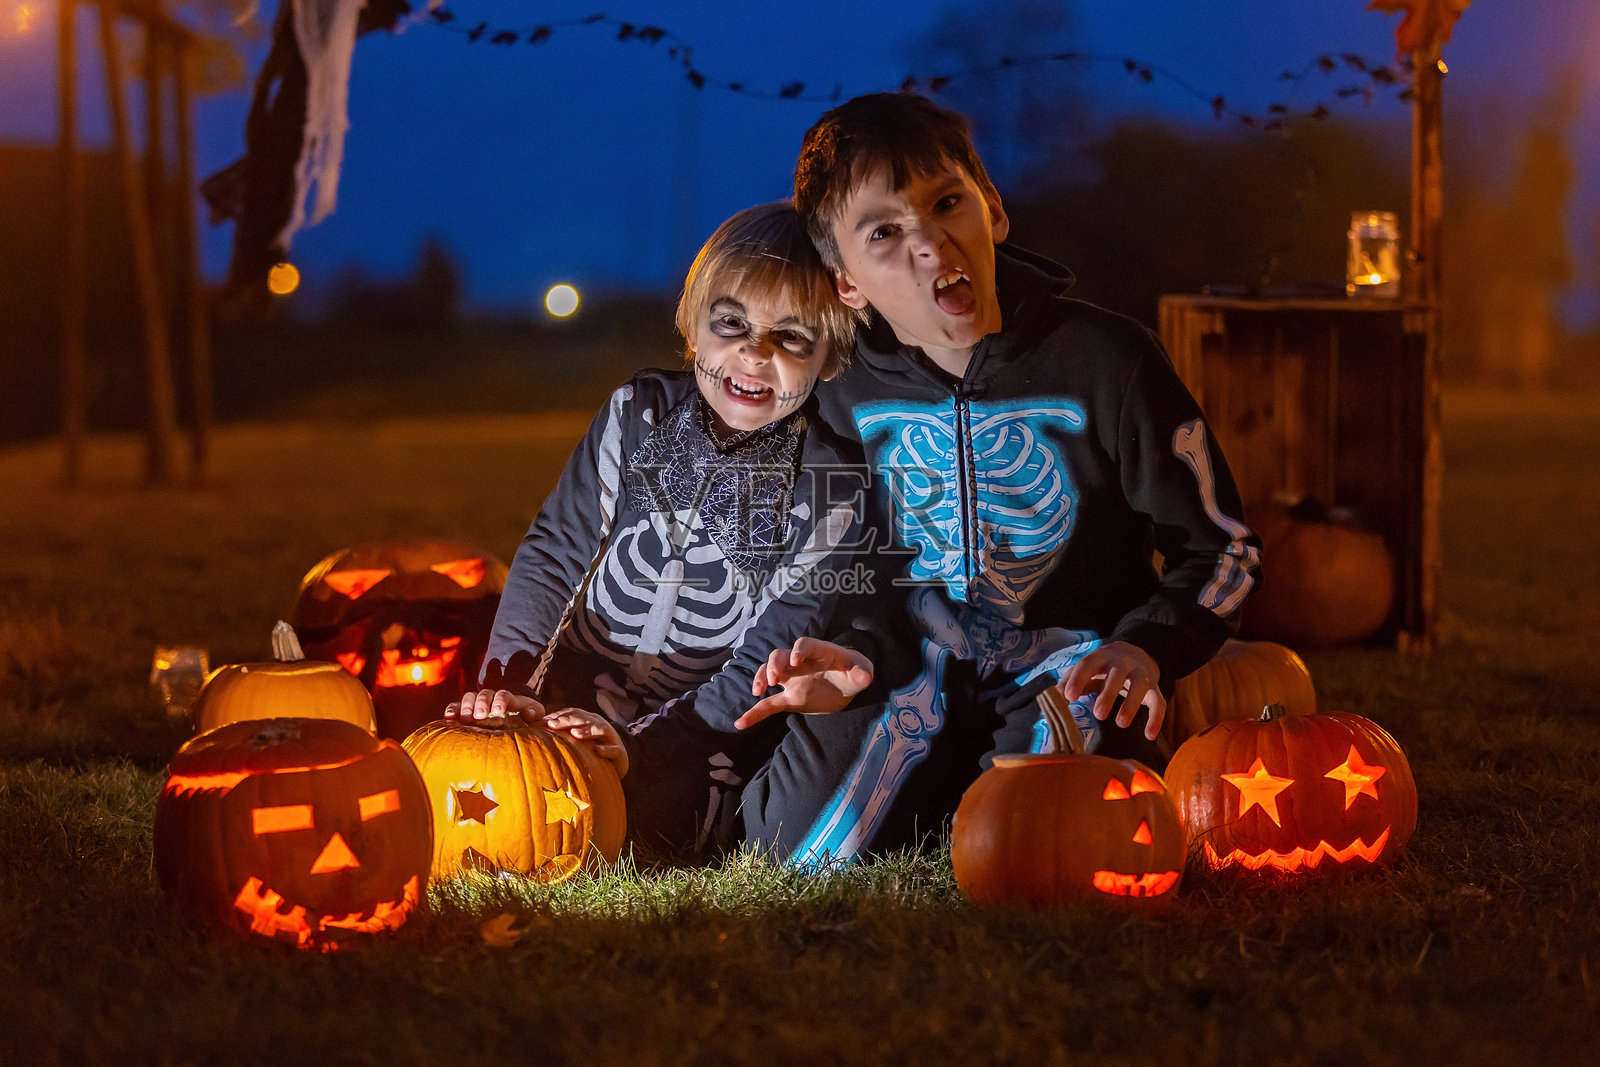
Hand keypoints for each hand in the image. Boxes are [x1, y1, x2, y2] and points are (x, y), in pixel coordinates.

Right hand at [446, 689, 543, 724]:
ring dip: (466, 707)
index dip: (500, 701)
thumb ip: (534, 712)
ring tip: (466, 719)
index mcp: (508, 698)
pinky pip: (456, 706)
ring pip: (469, 697)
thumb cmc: (526, 717)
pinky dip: (452, 710)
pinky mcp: (465, 710)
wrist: (514, 717)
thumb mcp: (534, 713)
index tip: (498, 712)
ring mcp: (477, 703)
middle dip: (482, 703)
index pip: (503, 694)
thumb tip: (528, 714)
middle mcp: (491, 697)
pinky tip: (448, 718)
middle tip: (481, 715)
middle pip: (484, 694)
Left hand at [543, 708, 627, 777]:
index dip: (559, 715)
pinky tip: (597, 751)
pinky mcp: (619, 752)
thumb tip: (537, 727)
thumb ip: (562, 732)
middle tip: (552, 725)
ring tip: (574, 734)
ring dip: (587, 731)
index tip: (543, 722)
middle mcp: (599, 725)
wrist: (619, 760)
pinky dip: (606, 750)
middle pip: (583, 719)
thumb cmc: (592, 749)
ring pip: (599, 730)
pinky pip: (614, 750)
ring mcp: (610, 737)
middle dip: (567, 721)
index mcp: (588, 719)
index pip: (573, 713)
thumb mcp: (577, 738)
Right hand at [736, 637, 873, 729]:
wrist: (846, 685)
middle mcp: (800, 663)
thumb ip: (862, 674)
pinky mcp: (789, 698)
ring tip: (758, 691)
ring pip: (769, 672)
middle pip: (781, 655)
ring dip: (761, 678)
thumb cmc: (854, 673)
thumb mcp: (862, 673)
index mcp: (818, 652)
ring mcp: (792, 679)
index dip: (799, 650)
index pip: (805, 645)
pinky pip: (768, 704)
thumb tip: (864, 677)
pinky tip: (741, 723)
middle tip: (773, 679)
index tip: (796, 661)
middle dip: (774, 665)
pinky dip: (755, 713)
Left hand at [1057, 641, 1165, 740]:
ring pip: (1140, 686)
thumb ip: (1070, 682)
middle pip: (1116, 675)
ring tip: (1121, 723)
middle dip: (1108, 694)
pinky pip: (1159, 702)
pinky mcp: (1155, 687)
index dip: (1078, 679)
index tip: (1069, 697)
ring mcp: (1141, 673)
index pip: (1088, 665)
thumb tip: (1053, 698)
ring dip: (1131, 704)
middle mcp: (1122, 662)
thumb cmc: (1104, 666)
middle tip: (1098, 714)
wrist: (1138, 651)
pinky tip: (1149, 735)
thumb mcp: (1087, 669)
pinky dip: (1157, 718)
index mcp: (1101, 657)